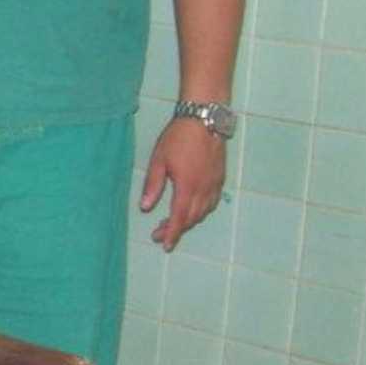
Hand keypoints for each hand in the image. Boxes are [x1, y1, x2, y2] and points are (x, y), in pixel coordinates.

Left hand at [140, 118, 227, 251]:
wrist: (205, 120)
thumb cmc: (178, 137)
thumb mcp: (159, 160)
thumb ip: (153, 185)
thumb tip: (146, 207)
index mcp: (187, 187)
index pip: (179, 218)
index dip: (171, 233)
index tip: (164, 245)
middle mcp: (204, 189)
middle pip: (191, 218)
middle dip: (176, 229)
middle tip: (159, 234)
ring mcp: (214, 184)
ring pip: (203, 212)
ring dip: (188, 221)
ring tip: (172, 223)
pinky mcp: (220, 178)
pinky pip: (212, 202)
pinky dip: (200, 211)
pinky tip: (191, 209)